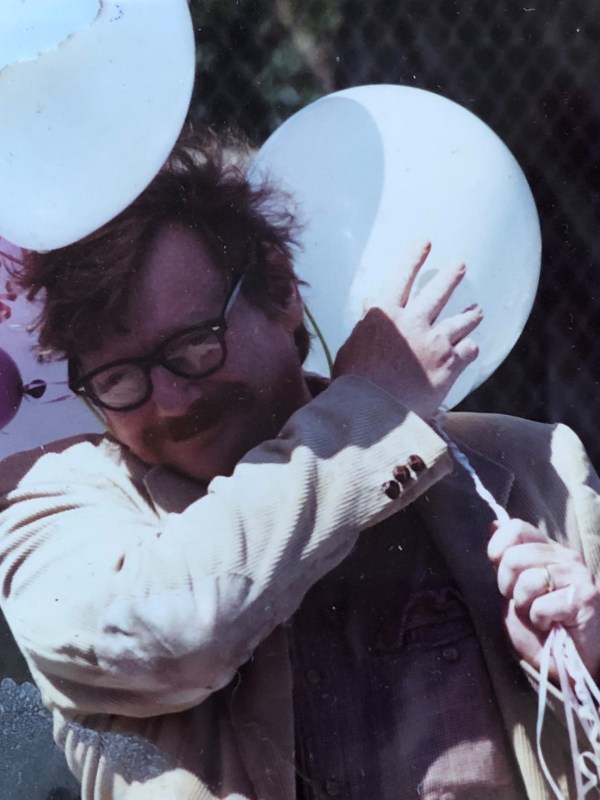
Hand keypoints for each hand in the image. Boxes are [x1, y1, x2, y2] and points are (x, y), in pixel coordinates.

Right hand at [332, 243, 481, 419]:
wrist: (373, 412)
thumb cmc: (353, 384)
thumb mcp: (351, 349)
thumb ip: (365, 325)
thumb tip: (371, 304)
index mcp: (385, 315)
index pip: (401, 278)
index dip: (414, 258)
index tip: (426, 242)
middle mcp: (413, 323)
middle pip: (438, 292)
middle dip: (452, 276)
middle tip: (461, 265)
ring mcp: (434, 342)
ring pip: (461, 320)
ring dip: (470, 314)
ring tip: (477, 311)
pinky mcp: (450, 365)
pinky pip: (468, 349)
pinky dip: (469, 348)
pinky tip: (471, 348)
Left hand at [488, 518, 599, 678]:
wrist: (569, 663)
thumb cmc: (541, 626)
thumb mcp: (513, 588)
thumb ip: (504, 559)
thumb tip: (493, 525)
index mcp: (546, 549)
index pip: (515, 528)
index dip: (498, 550)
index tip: (501, 574)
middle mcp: (564, 556)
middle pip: (515, 556)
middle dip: (507, 585)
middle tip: (521, 602)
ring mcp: (577, 576)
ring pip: (529, 581)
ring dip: (524, 605)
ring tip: (538, 614)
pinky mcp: (585, 599)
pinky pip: (542, 606)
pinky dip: (539, 620)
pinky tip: (552, 625)